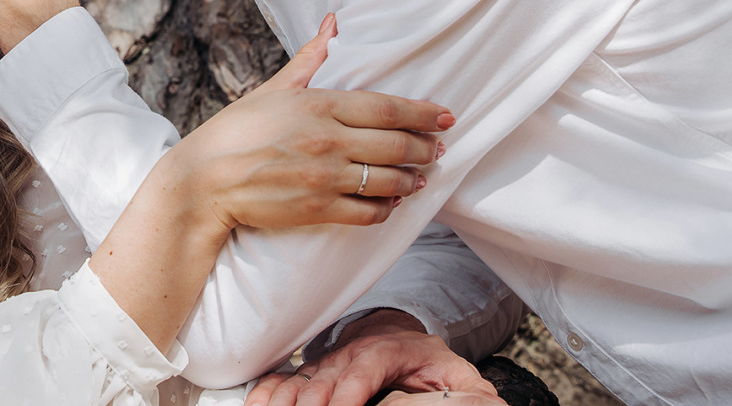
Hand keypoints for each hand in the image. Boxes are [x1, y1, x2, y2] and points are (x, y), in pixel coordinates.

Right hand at [167, 16, 453, 231]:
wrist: (204, 181)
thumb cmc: (236, 131)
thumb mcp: (273, 89)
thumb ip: (310, 59)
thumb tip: (334, 22)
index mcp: (318, 105)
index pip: (386, 107)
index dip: (422, 113)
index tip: (446, 116)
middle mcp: (327, 140)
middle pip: (395, 144)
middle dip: (425, 148)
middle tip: (439, 148)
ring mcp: (324, 177)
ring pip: (388, 181)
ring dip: (411, 179)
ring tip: (420, 177)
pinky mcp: (317, 209)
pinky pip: (368, 212)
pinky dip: (386, 209)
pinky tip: (391, 203)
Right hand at [245, 310, 499, 405]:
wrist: (393, 332)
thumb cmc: (426, 360)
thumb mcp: (458, 374)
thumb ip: (474, 393)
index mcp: (387, 351)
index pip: (364, 368)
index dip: (349, 391)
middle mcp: (350, 354)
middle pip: (325, 378)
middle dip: (313, 402)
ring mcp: (327, 362)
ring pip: (300, 380)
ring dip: (285, 398)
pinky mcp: (312, 371)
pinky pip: (284, 379)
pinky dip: (268, 392)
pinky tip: (257, 405)